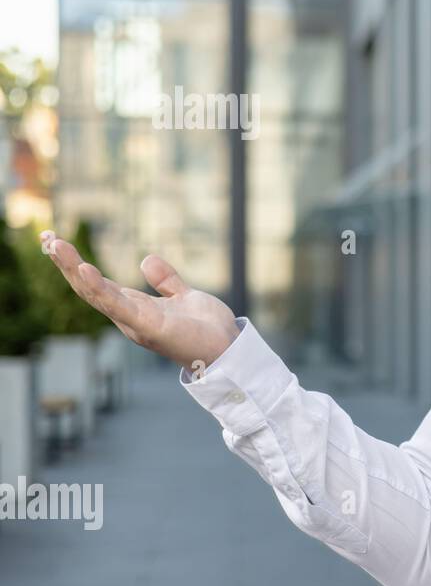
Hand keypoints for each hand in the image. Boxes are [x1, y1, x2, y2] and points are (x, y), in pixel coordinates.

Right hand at [39, 230, 240, 371]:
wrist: (228, 349)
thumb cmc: (206, 329)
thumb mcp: (184, 296)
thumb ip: (166, 280)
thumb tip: (146, 260)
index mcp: (135, 308)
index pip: (97, 283)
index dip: (75, 264)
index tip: (57, 240)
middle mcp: (129, 317)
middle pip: (89, 287)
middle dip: (66, 263)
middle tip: (46, 236)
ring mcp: (136, 323)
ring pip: (96, 294)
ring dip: (74, 270)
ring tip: (56, 246)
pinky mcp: (149, 328)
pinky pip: (119, 306)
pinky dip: (100, 289)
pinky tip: (85, 270)